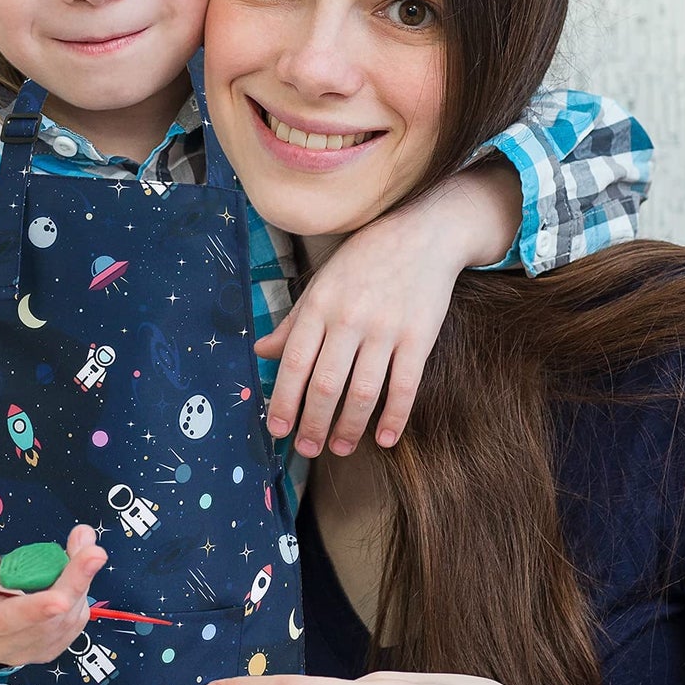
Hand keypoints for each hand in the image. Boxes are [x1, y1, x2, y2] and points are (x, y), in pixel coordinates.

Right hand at [0, 525, 107, 667]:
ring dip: (81, 584)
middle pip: (45, 623)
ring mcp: (22, 651)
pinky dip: (81, 594)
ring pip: (63, 624)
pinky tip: (79, 567)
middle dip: (73, 584)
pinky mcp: (42, 647)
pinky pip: (70, 625)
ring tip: (85, 545)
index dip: (35, 610)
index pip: (4, 621)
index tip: (62, 597)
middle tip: (93, 551)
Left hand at [259, 163, 519, 456]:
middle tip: (307, 449)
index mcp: (319, 305)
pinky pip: (405, 386)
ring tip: (340, 448)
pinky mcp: (420, 337)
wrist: (424, 235)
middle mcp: (349, 318)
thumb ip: (292, 322)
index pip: (293, 363)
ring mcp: (386, 329)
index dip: (283, 401)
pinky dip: (394, 417)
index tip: (277, 430)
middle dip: (313, 424)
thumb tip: (261, 352)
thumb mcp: (321, 284)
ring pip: (362, 392)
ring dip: (349, 428)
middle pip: (325, 385)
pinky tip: (385, 438)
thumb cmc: (364, 261)